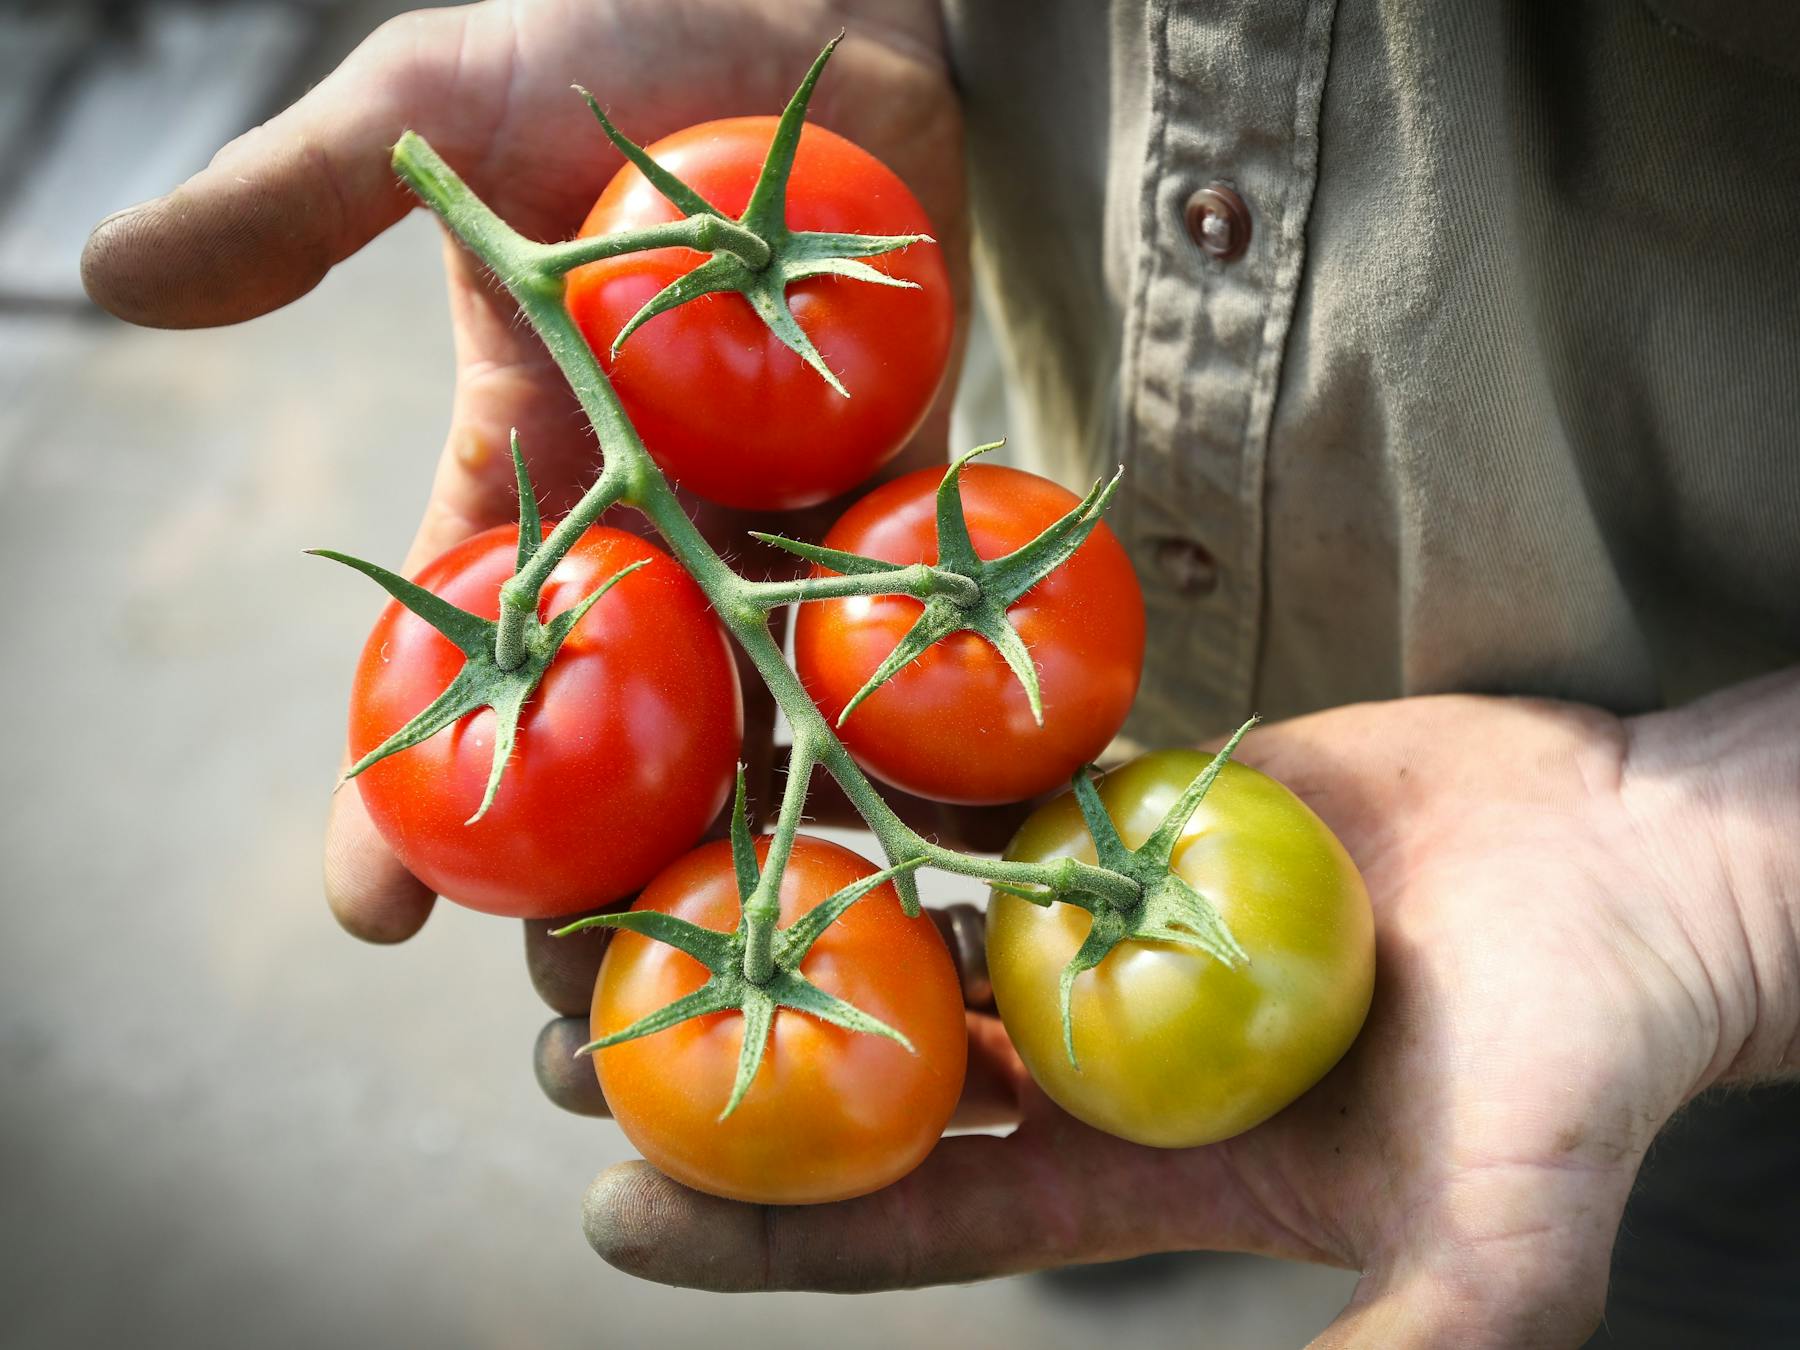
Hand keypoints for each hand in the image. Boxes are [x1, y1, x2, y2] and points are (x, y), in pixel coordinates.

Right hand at [81, 0, 966, 940]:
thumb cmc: (618, 28)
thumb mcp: (433, 110)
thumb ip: (293, 203)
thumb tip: (107, 278)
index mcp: (533, 460)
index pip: (451, 653)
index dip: (398, 792)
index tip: (372, 917)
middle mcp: (658, 514)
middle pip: (610, 733)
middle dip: (586, 874)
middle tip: (569, 1012)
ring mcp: (788, 512)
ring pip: (760, 717)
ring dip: (746, 852)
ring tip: (739, 988)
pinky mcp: (912, 480)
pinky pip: (917, 625)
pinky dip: (916, 730)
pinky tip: (924, 849)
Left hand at [547, 679, 1798, 1347]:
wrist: (1646, 871)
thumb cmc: (1586, 1055)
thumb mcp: (1500, 1235)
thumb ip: (1416, 1342)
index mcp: (1133, 1165)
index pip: (910, 1215)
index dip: (764, 1227)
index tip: (612, 1212)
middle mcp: (1091, 1043)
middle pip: (862, 1059)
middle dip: (712, 1051)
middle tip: (558, 1025)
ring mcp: (1105, 913)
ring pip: (892, 912)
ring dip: (763, 897)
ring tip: (613, 878)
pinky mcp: (1136, 801)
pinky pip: (982, 788)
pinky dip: (883, 770)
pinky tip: (774, 735)